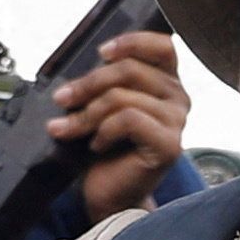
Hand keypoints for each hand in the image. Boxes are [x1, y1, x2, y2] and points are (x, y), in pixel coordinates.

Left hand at [46, 27, 196, 214]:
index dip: (131, 43)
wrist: (110, 197)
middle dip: (88, 84)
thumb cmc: (105, 151)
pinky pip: (128, 119)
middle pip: (130, 70)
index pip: (162, 46)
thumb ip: (105, 81)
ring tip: (68, 130)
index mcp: (166, 82)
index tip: (100, 53)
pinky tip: (96, 145)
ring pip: (122, 97)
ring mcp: (177, 122)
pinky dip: (103, 131)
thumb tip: (83, 62)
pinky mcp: (169, 145)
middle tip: (62, 100)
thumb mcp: (102, 105)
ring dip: (87, 114)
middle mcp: (178, 98)